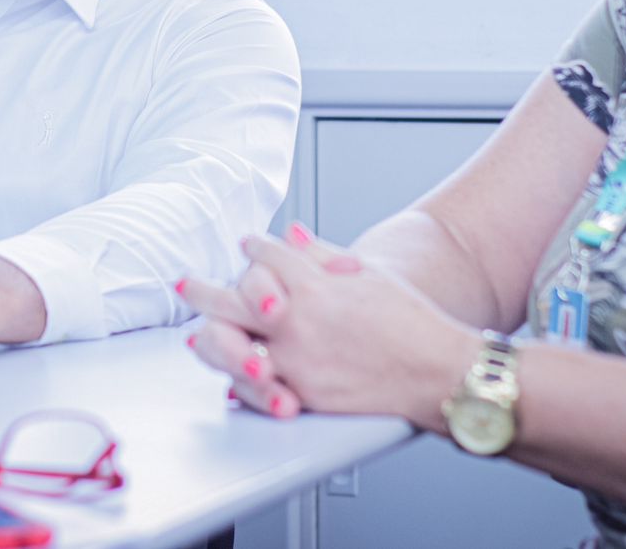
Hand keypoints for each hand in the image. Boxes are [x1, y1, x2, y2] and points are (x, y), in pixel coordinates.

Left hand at [182, 223, 475, 429]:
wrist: (438, 371)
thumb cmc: (412, 322)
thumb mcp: (368, 275)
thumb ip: (322, 254)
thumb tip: (293, 232)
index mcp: (314, 285)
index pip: (267, 255)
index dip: (255, 247)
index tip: (249, 244)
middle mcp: (296, 320)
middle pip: (232, 297)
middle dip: (205, 288)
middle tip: (187, 283)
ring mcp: (295, 359)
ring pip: (232, 343)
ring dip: (208, 332)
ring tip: (194, 328)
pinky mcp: (301, 393)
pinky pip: (254, 386)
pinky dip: (236, 378)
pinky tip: (226, 370)